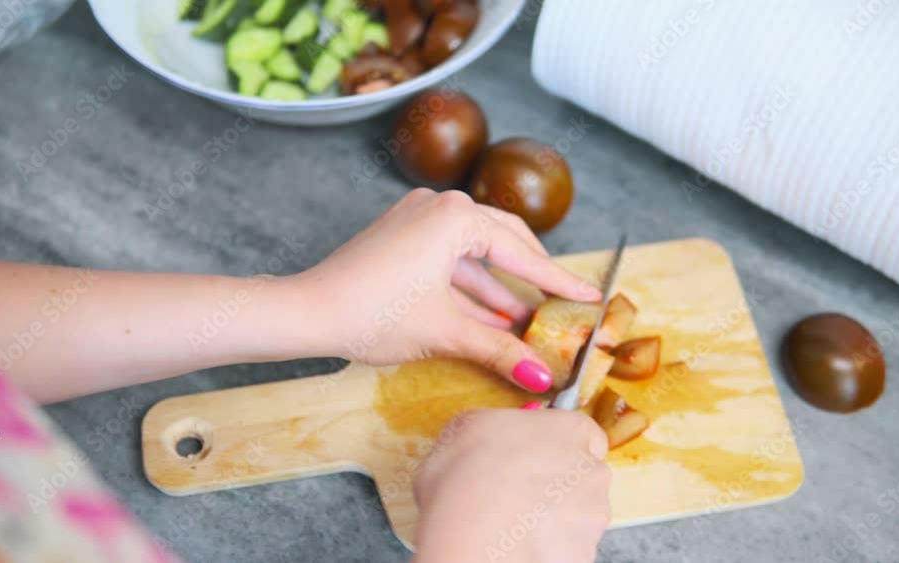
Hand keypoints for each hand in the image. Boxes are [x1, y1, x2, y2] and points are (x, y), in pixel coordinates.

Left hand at [297, 188, 599, 391]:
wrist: (308, 312)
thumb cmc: (373, 313)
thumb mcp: (446, 332)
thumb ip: (500, 350)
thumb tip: (541, 377)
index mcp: (456, 217)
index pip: (522, 253)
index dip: (559, 282)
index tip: (590, 297)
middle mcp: (439, 207)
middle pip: (504, 242)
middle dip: (532, 278)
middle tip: (563, 304)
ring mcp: (418, 219)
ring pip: (475, 253)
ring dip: (500, 287)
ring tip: (529, 321)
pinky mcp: (402, 237)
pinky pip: (450, 258)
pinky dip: (470, 286)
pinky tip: (491, 314)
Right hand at [411, 408, 611, 562]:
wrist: (473, 535)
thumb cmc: (468, 471)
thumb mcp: (469, 427)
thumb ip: (499, 429)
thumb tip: (493, 440)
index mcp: (571, 430)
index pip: (585, 435)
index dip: (558, 447)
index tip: (534, 457)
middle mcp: (592, 472)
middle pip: (582, 476)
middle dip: (556, 483)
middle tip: (517, 491)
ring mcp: (591, 517)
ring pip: (576, 514)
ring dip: (553, 516)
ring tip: (513, 521)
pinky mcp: (582, 553)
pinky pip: (566, 546)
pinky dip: (547, 545)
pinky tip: (518, 543)